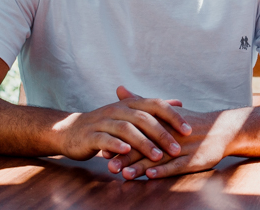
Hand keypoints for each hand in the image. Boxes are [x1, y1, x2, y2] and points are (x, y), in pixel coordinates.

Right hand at [55, 86, 190, 162]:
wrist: (70, 131)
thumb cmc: (106, 124)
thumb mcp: (130, 113)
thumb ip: (153, 108)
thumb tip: (179, 102)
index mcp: (129, 103)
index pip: (155, 104)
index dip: (173, 116)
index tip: (189, 130)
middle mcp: (117, 109)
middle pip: (143, 118)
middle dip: (162, 133)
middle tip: (177, 148)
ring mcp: (103, 121)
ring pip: (126, 129)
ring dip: (143, 143)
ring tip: (157, 156)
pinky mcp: (90, 135)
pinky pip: (104, 139)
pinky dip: (116, 145)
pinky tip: (127, 152)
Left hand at [107, 87, 240, 179]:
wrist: (221, 130)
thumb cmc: (189, 122)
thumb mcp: (165, 110)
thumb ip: (140, 101)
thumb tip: (119, 88)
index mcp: (160, 124)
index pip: (137, 133)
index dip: (120, 141)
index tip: (102, 146)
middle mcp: (169, 136)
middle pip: (144, 147)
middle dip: (126, 157)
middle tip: (108, 164)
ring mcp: (181, 149)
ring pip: (158, 159)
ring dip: (140, 166)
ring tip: (124, 173)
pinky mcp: (192, 160)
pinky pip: (176, 166)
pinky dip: (163, 171)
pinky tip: (151, 176)